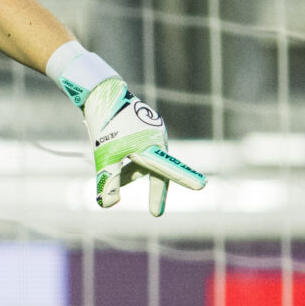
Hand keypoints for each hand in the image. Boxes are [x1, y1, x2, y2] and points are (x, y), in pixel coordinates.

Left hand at [75, 77, 205, 216]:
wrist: (102, 93)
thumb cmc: (105, 125)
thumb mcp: (103, 156)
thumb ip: (107, 181)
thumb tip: (107, 205)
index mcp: (150, 146)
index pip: (167, 168)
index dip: (183, 178)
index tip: (202, 185)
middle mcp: (158, 139)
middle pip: (156, 171)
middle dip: (152, 188)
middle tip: (155, 212)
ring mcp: (154, 133)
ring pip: (146, 160)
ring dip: (132, 171)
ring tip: (111, 169)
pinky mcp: (148, 128)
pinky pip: (143, 150)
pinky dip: (131, 158)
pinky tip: (114, 153)